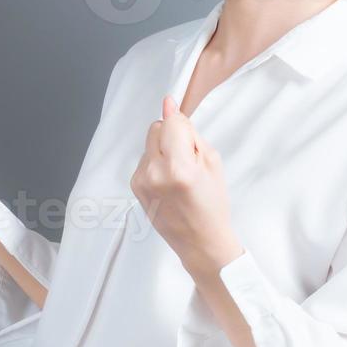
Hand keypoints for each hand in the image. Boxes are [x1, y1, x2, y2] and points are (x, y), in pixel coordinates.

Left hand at [130, 95, 242, 275]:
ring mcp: (141, 181)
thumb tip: (169, 105)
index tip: (186, 131)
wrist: (200, 241)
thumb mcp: (211, 162)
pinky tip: (168, 182)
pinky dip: (155, 164)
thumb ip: (189, 132)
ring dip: (163, 150)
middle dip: (171, 136)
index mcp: (179, 168)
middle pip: (155, 129)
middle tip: (187, 158)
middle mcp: (155, 174)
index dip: (181, 125)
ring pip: (148, 143)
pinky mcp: (134, 187)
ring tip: (179, 174)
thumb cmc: (212, 204)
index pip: (170, 123)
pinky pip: (143, 160)